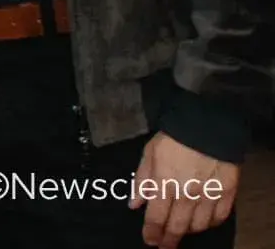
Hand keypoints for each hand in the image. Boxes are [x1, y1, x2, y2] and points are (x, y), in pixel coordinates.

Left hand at [130, 132, 238, 247]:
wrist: (207, 125)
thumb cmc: (174, 137)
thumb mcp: (149, 154)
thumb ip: (141, 180)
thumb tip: (134, 204)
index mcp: (164, 182)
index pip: (156, 217)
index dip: (152, 233)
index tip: (149, 240)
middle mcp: (186, 192)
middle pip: (177, 226)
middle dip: (168, 239)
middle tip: (164, 246)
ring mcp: (209, 193)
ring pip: (198, 225)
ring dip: (188, 231)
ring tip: (181, 230)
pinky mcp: (227, 191)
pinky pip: (219, 217)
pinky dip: (210, 223)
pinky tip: (203, 222)